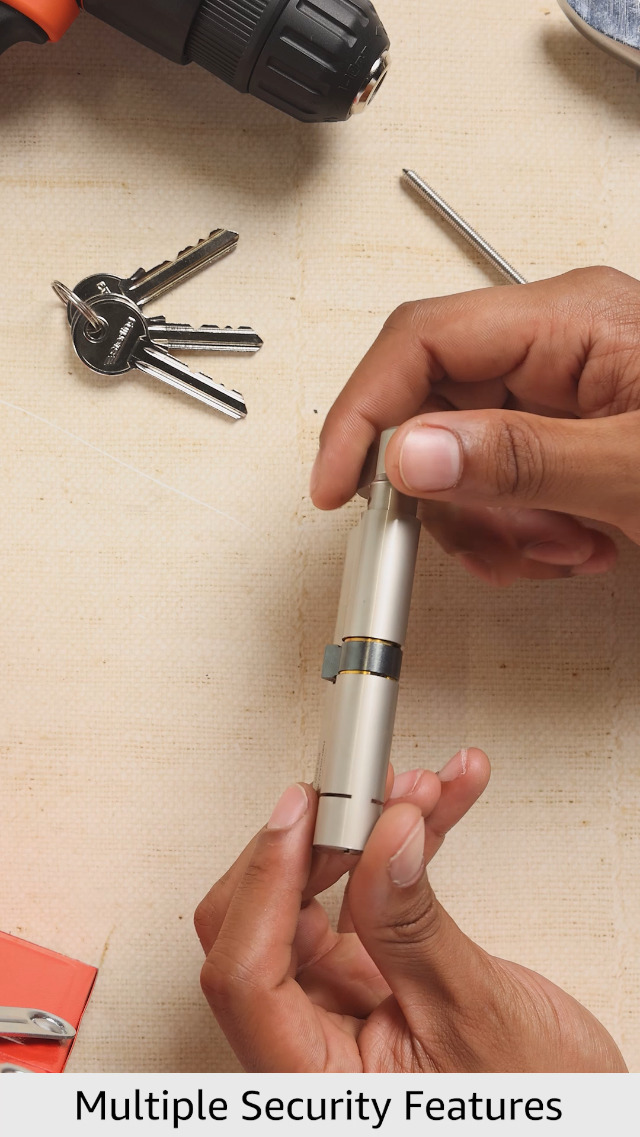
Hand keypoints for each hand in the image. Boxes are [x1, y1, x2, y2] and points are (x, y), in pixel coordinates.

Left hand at [195, 753, 625, 1071]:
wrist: (577, 1114)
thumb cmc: (532, 1103)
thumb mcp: (475, 1016)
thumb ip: (414, 928)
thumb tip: (385, 841)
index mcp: (313, 1079)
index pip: (246, 976)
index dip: (265, 883)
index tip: (301, 815)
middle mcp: (314, 1040)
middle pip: (266, 923)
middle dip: (318, 844)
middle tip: (363, 795)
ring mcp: (342, 1005)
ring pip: (322, 898)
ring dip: (372, 834)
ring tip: (418, 790)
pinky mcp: (375, 976)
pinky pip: (371, 899)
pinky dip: (406, 850)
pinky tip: (442, 806)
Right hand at [310, 266, 639, 584]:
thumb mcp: (633, 467)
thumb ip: (524, 458)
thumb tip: (410, 454)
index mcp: (570, 320)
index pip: (422, 341)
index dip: (363, 414)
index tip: (336, 483)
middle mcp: (558, 345)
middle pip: (436, 408)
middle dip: (446, 493)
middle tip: (479, 543)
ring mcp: (566, 391)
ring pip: (465, 459)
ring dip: (493, 525)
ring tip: (557, 550)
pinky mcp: (573, 436)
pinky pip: (506, 481)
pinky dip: (523, 530)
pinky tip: (575, 545)